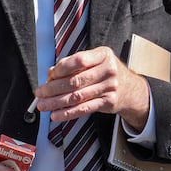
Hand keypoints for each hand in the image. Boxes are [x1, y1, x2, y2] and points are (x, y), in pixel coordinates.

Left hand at [34, 46, 151, 131]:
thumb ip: (73, 64)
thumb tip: (51, 73)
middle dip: (53, 88)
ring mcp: (109, 87)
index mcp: (103, 55)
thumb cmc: (106, 72)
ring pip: (77, 96)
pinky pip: (84, 109)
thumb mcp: (95, 61)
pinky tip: (56, 115)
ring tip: (43, 105)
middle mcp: (108, 70)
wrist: (130, 89)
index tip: (50, 75)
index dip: (62, 68)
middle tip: (40, 92)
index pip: (79, 60)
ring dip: (57, 102)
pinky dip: (68, 113)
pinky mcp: (108, 102)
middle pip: (75, 81)